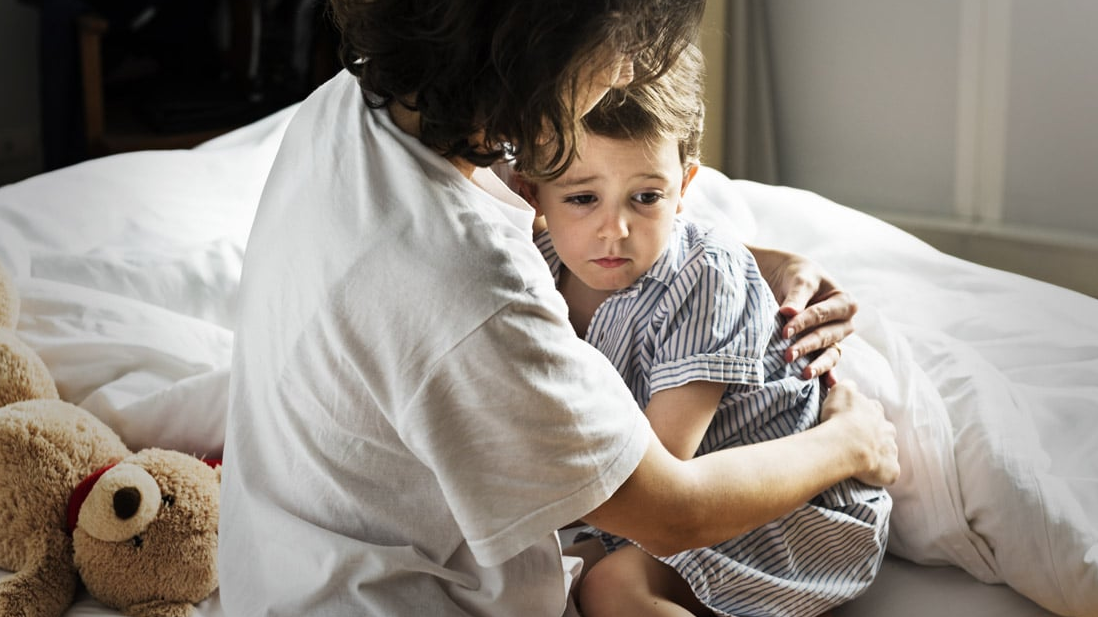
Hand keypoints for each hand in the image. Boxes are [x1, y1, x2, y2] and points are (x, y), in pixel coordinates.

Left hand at [750, 246, 856, 384]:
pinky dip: (827, 375)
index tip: (785, 330)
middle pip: (826, 336)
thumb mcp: (800, 279)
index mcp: (844, 302)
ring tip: (803, 374)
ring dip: (817, 364)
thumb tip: (788, 312)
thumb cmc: (799, 276)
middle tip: (787, 355)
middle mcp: (845, 323)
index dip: (804, 323)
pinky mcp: (826, 351)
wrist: (791, 280)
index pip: (822, 314)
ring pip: (830, 354)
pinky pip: (828, 364)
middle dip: (807, 346)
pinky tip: (826, 386)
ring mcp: (836, 339)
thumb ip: (796, 296)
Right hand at [820, 380, 898, 486]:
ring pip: (888, 451)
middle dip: (876, 435)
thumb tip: (851, 386)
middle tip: (858, 441)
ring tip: (862, 459)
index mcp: (875, 411)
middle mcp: (887, 429)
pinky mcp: (891, 470)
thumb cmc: (840, 418)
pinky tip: (870, 474)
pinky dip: (882, 473)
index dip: (864, 415)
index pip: (873, 410)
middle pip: (885, 430)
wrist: (844, 444)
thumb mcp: (840, 391)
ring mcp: (891, 450)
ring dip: (879, 454)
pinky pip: (889, 472)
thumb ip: (848, 386)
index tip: (853, 421)